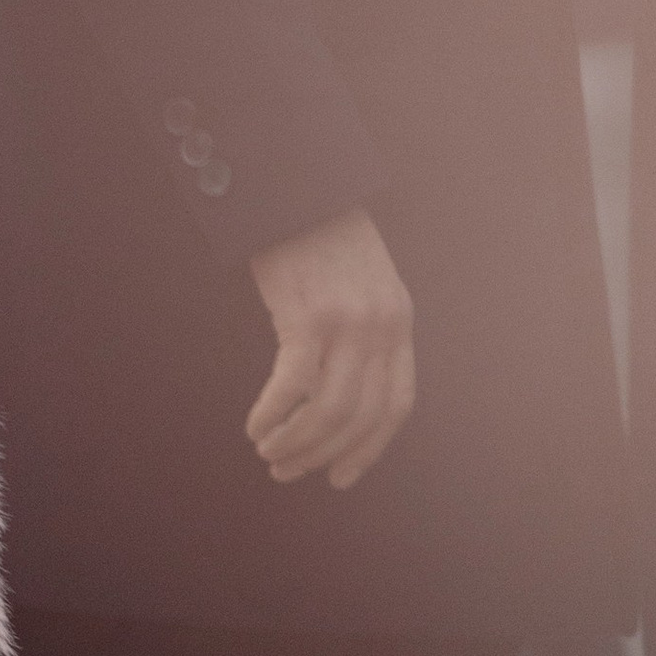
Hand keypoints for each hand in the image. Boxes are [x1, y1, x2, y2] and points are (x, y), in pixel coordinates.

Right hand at [245, 209, 414, 491]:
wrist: (296, 181)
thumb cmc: (317, 230)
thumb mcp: (363, 279)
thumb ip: (364, 326)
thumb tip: (339, 384)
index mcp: (399, 320)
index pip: (397, 404)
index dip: (370, 448)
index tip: (341, 475)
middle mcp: (382, 327)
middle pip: (360, 416)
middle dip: (323, 454)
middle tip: (288, 472)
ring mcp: (348, 322)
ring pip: (328, 410)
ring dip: (296, 442)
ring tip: (269, 452)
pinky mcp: (307, 315)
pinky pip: (293, 386)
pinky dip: (273, 414)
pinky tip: (255, 425)